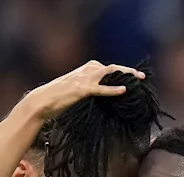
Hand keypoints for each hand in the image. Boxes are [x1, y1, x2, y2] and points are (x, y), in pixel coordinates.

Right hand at [24, 61, 146, 118]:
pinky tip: (123, 91)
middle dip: (129, 71)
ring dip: (126, 75)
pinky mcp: (81, 90)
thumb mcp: (75, 90)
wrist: (41, 102)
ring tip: (139, 80)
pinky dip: (113, 90)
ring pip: (110, 73)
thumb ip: (88, 89)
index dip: (123, 72)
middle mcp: (86, 71)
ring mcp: (84, 79)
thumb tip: (100, 98)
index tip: (134, 78)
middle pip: (112, 68)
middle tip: (143, 77)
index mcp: (86, 70)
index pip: (109, 68)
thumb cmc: (57, 99)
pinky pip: (100, 89)